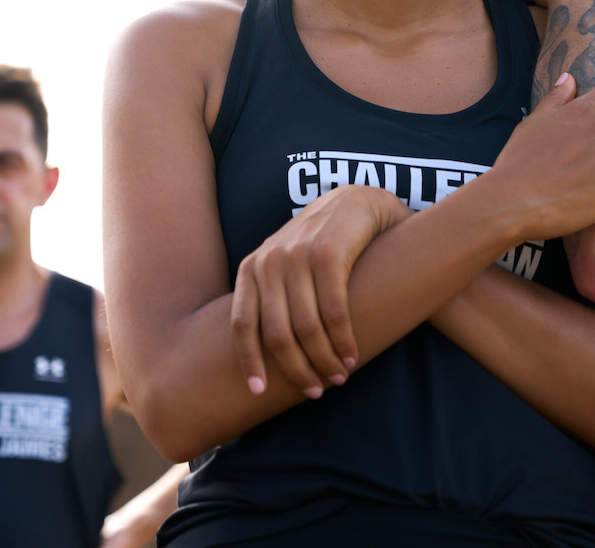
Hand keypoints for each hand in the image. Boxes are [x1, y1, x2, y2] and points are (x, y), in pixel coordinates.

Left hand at [230, 185, 410, 400]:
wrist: (354, 203)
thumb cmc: (316, 245)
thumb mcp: (282, 265)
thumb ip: (268, 298)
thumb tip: (259, 354)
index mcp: (251, 268)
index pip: (241, 324)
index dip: (248, 362)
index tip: (258, 392)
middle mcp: (269, 262)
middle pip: (275, 334)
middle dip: (296, 369)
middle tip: (314, 390)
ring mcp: (297, 256)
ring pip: (306, 328)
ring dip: (323, 360)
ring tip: (338, 377)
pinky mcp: (328, 254)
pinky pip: (334, 312)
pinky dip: (343, 341)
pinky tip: (351, 356)